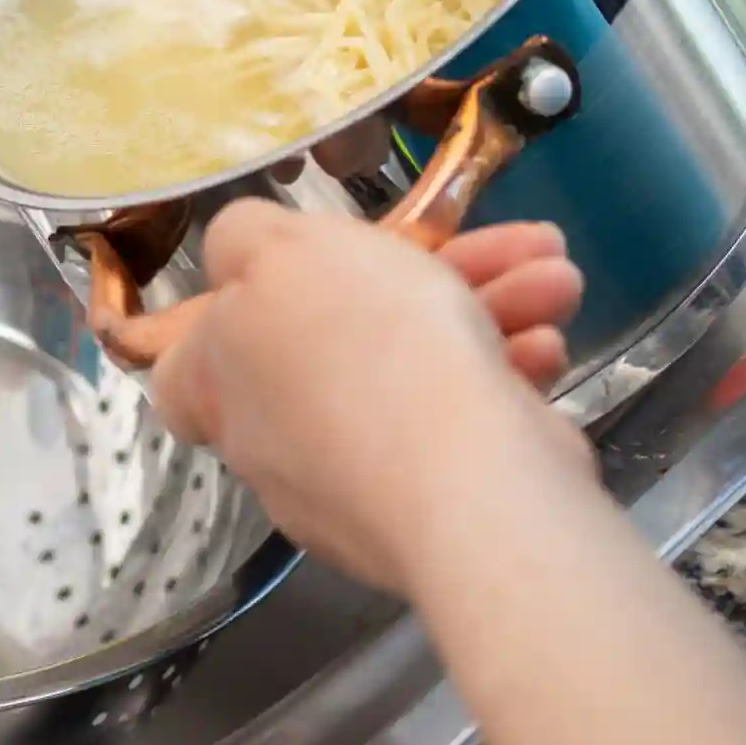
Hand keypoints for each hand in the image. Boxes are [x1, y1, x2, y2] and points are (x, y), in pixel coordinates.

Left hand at [150, 201, 589, 594]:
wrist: (467, 485)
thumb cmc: (363, 348)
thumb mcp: (282, 249)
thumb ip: (243, 236)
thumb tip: (234, 251)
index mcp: (217, 385)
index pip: (188, 366)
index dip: (230, 320)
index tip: (285, 285)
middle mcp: (272, 441)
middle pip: (335, 340)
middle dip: (426, 279)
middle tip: (499, 250)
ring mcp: (354, 482)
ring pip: (414, 374)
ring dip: (489, 312)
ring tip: (557, 279)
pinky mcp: (433, 509)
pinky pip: (461, 426)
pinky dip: (504, 379)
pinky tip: (548, 346)